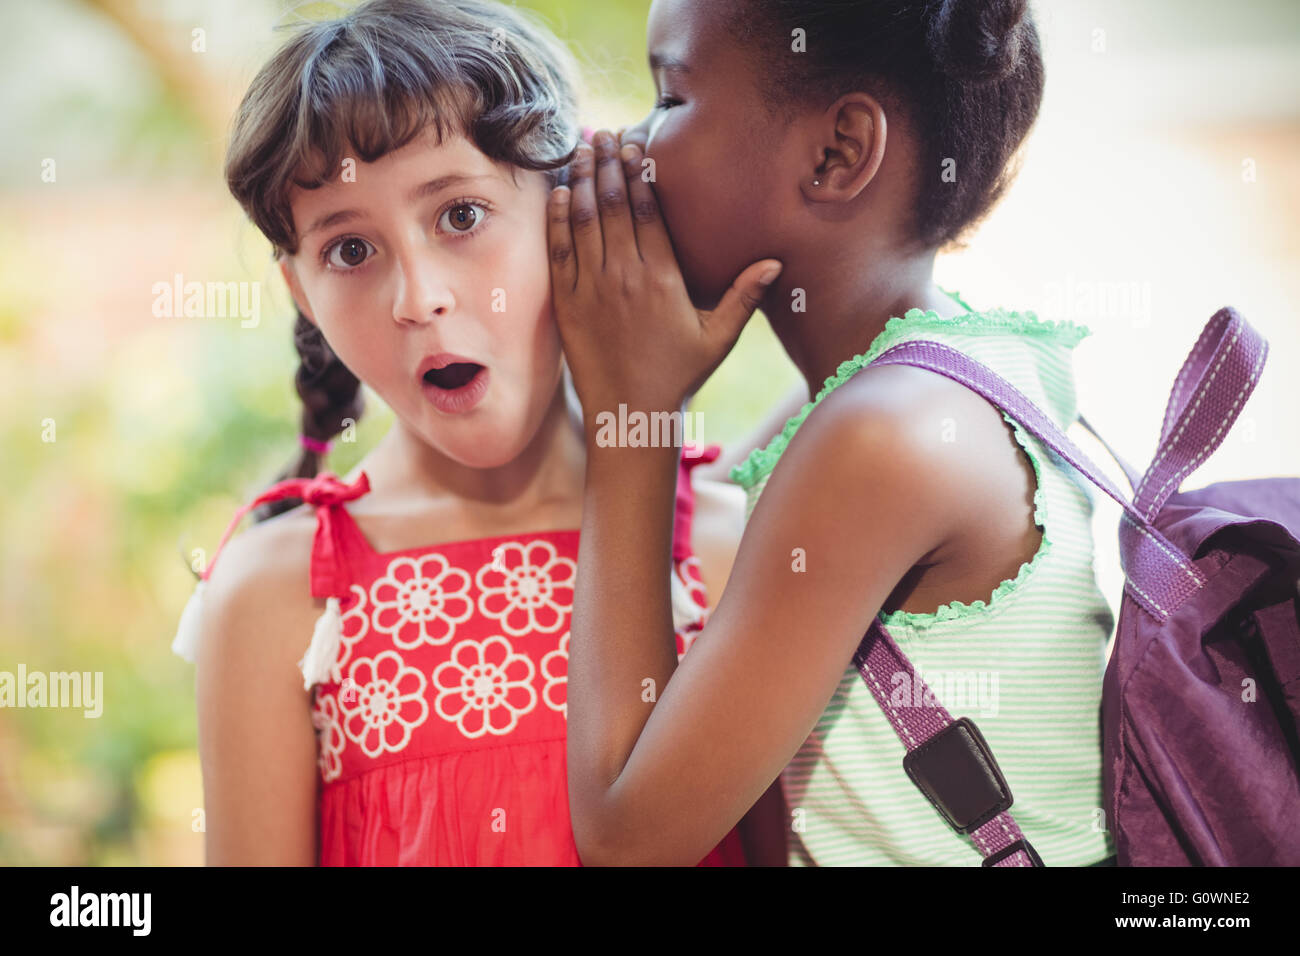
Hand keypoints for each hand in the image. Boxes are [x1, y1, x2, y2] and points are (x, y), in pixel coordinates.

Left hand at [548, 129, 781, 427]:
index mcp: (662, 278)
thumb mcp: (718, 337)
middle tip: (604, 133)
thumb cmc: (677, 376)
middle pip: (614, 205)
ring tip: (582, 148)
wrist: (630, 414)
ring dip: (582, 179)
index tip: (635, 145)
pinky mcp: (567, 304)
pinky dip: (557, 218)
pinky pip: (558, 251)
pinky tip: (559, 192)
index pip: (648, 211)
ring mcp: (591, 288)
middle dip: (607, 163)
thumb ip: (743, 296)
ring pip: (584, 220)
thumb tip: (774, 263)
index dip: (639, 173)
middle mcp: (624, 276)